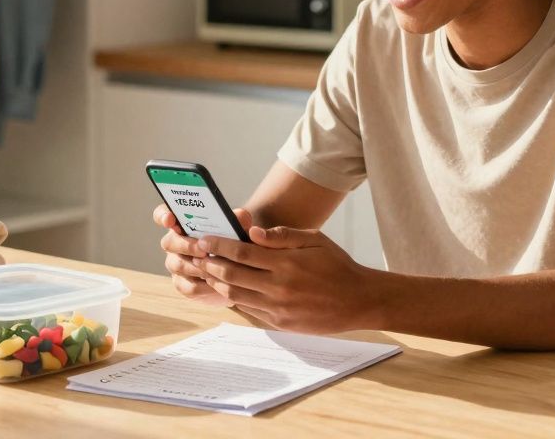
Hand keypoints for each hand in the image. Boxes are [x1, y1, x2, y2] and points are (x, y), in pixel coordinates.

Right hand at [153, 203, 252, 306]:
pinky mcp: (183, 285)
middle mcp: (175, 242)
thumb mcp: (238, 229)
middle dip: (186, 245)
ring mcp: (176, 264)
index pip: (163, 215)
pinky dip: (204, 286)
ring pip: (177, 265)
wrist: (239, 273)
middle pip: (169, 242)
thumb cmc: (233, 243)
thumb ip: (239, 220)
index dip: (163, 216)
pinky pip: (188, 287)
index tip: (170, 220)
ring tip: (215, 268)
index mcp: (183, 223)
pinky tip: (218, 285)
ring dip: (196, 267)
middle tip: (202, 249)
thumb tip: (240, 216)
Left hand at [193, 226, 379, 333]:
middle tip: (195, 254)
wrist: (359, 301)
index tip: (204, 239)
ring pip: (236, 294)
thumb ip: (282, 236)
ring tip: (205, 270)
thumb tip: (252, 232)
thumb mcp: (315, 241)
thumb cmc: (337, 266)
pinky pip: (249, 309)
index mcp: (286, 263)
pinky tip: (227, 287)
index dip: (218, 246)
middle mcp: (279, 287)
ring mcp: (278, 308)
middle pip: (232, 274)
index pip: (241, 253)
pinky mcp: (280, 322)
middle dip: (209, 263)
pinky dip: (234, 297)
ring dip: (216, 282)